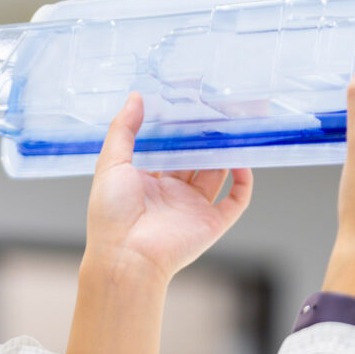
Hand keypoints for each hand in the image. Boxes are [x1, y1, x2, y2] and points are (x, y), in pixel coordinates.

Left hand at [67, 92, 252, 353]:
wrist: (126, 256)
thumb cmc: (112, 214)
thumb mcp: (111, 163)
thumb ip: (124, 129)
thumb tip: (136, 97)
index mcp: (147, 180)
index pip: (168, 148)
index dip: (178, 128)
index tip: (188, 103)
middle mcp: (172, 192)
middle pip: (195, 158)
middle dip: (205, 137)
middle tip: (216, 110)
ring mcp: (193, 207)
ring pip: (216, 174)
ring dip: (225, 153)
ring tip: (233, 128)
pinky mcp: (211, 223)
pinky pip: (236, 200)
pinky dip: (243, 181)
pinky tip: (242, 161)